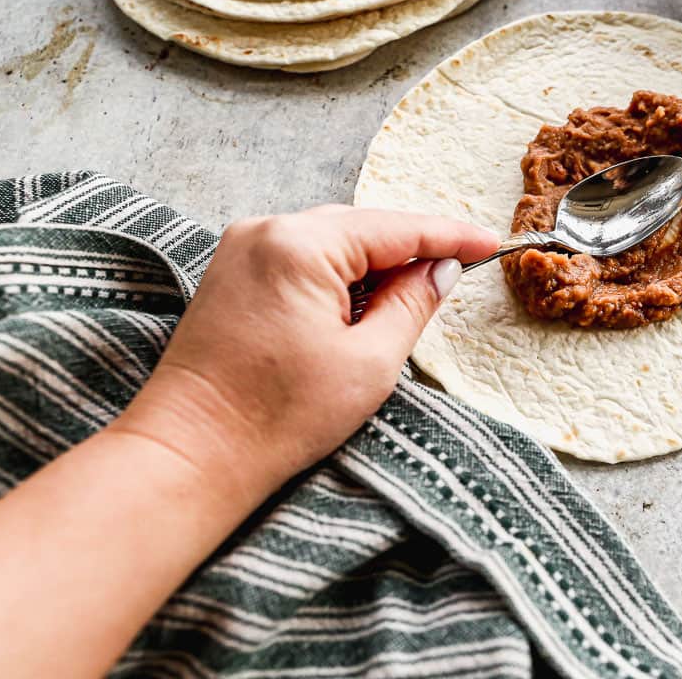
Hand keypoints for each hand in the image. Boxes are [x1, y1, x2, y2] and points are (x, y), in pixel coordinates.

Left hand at [115, 205, 497, 499]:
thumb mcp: (369, 363)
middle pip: (362, 227)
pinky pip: (301, 256)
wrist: (189, 453)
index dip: (450, 236)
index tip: (492, 243)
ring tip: (412, 298)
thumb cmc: (276, 417)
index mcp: (301, 246)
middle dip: (411, 250)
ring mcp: (241, 248)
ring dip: (373, 264)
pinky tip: (361, 302)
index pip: (396, 228)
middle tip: (459, 274)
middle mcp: (266, 231)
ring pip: (331, 240)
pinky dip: (337, 274)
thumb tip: (441, 270)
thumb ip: (412, 304)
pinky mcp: (231, 273)